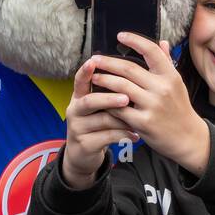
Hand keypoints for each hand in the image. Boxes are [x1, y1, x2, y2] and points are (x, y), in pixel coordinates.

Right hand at [61, 59, 139, 189]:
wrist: (83, 153)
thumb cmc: (97, 122)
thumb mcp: (99, 106)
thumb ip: (108, 90)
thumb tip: (129, 70)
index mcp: (79, 97)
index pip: (79, 81)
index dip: (84, 71)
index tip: (92, 61)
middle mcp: (75, 110)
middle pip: (89, 101)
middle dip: (108, 99)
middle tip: (126, 98)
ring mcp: (78, 128)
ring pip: (103, 120)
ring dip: (123, 119)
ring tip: (139, 119)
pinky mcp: (85, 144)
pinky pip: (108, 137)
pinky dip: (124, 135)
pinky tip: (136, 135)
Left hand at [89, 33, 210, 175]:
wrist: (188, 138)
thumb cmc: (180, 108)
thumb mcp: (177, 84)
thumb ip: (167, 62)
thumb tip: (162, 42)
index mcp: (170, 76)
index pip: (151, 51)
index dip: (135, 40)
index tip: (120, 36)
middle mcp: (162, 88)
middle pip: (129, 69)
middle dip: (108, 62)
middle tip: (95, 59)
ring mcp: (153, 106)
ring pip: (121, 87)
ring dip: (104, 80)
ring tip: (94, 77)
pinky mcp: (143, 122)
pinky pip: (119, 109)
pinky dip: (108, 103)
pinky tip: (100, 99)